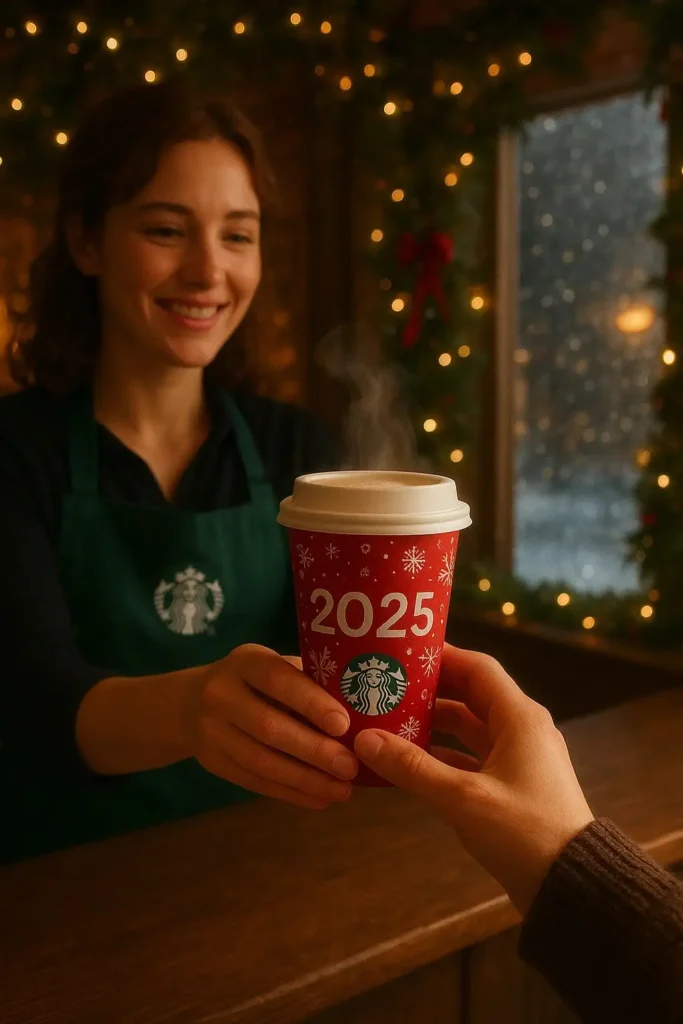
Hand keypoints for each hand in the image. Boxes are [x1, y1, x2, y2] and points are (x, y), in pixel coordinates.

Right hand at [185, 644, 358, 810]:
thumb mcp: (274, 668)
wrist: (190, 704)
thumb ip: (307, 683)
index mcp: (245, 661)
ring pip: (261, 761)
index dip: (311, 702)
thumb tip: (361, 711)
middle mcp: (221, 693)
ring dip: (305, 779)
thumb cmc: (254, 682)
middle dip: (314, 750)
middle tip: (350, 767)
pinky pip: (254, 781)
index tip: (344, 725)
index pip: (278, 680)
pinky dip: (289, 792)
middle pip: (269, 727)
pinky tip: (318, 799)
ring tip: (341, 790)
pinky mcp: (212, 762)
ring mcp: (211, 730)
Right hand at [354, 645, 594, 916]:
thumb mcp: (464, 798)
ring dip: (432, 724)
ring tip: (388, 720)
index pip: (478, 668)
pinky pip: (470, 757)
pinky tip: (408, 762)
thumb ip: (413, 768)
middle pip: (470, 695)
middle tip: (386, 684)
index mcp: (519, 718)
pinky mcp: (511, 785)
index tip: (402, 653)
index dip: (442, 656)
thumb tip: (365, 740)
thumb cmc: (526, 833)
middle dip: (430, 689)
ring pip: (468, 728)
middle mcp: (521, 729)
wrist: (572, 887)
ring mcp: (517, 758)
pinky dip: (441, 755)